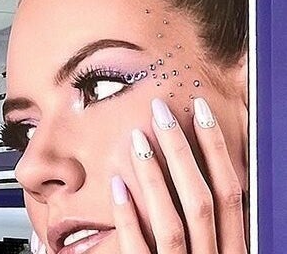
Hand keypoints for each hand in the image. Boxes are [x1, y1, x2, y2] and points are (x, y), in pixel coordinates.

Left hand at [110, 97, 245, 253]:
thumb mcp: (213, 247)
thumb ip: (211, 221)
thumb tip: (196, 168)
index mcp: (233, 249)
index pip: (232, 194)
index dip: (217, 150)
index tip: (200, 110)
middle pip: (201, 201)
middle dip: (182, 152)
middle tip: (160, 110)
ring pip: (171, 223)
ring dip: (153, 178)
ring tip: (136, 138)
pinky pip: (137, 249)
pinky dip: (128, 217)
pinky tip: (117, 185)